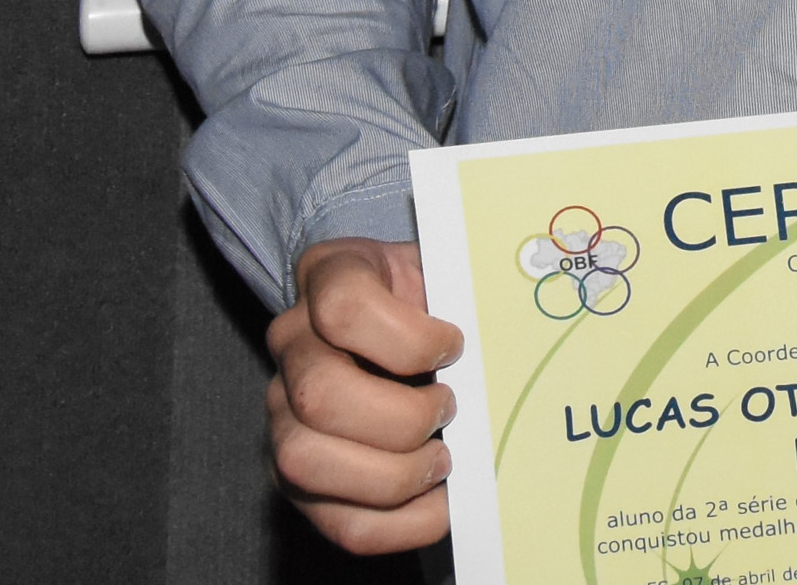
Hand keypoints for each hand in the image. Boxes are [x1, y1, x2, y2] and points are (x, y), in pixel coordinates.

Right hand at [265, 236, 462, 552]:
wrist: (404, 320)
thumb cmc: (436, 298)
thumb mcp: (449, 272)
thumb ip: (468, 295)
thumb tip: (515, 341)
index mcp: (330, 275)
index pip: (342, 306)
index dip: (410, 339)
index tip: (455, 346)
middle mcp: (292, 343)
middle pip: (318, 395)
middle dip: (402, 417)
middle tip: (450, 409)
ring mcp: (281, 412)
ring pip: (305, 462)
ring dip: (393, 475)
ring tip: (441, 458)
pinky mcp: (298, 475)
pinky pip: (334, 520)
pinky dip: (398, 524)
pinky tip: (438, 502)